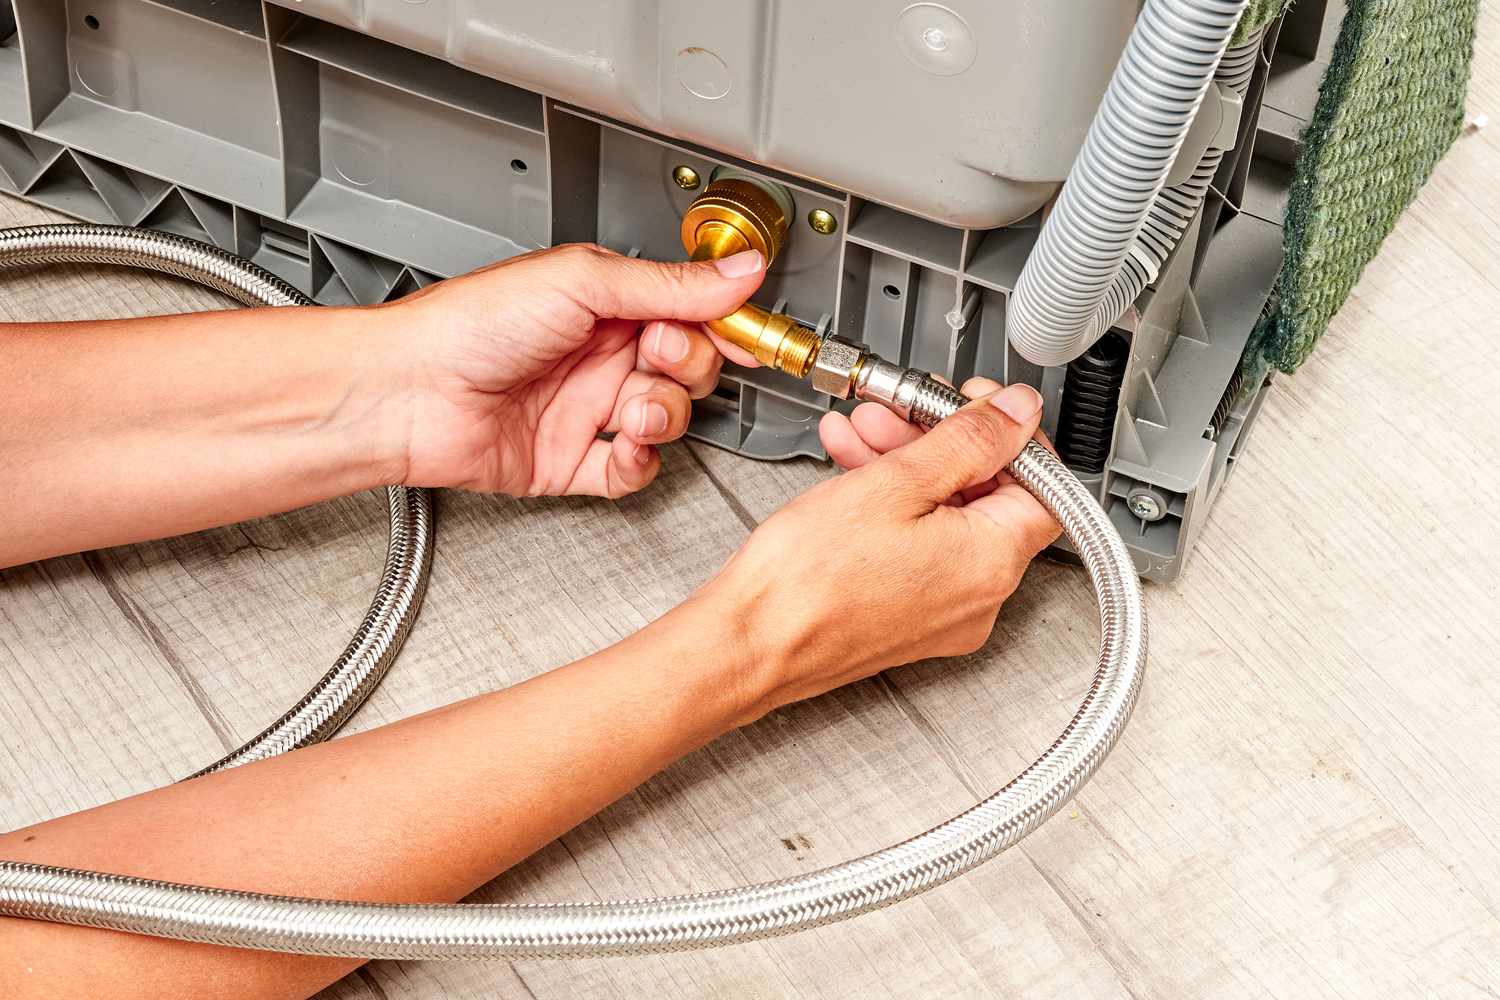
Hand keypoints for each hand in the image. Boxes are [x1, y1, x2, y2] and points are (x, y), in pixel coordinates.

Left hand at [381, 243, 764, 496]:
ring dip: (662, 416)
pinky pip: (630, 471)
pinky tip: (620, 444)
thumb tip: (740, 271)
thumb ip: (670, 284)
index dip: (722, 328)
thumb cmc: (470, 325)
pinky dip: (636, 462)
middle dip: (684, 367)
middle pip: (687, 370)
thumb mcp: (583, 282)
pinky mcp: (572, 461)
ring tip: (631, 407)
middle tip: (653, 356)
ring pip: (665, 421)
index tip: (744, 335)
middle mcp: (601, 355)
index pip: (690, 315)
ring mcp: (587, 409)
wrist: (409, 391)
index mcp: (607, 304)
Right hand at [702, 378, 1060, 718]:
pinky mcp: (909, 621)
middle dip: (941, 442)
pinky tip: (854, 472)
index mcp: (991, 563)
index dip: (1013, 434)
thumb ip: (968, 440)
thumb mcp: (895, 482)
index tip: (978, 405)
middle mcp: (980, 598)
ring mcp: (944, 614)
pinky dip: (893, 507)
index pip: (1043, 484)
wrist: (748, 643)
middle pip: (987, 497)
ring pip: (947, 519)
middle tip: (901, 413)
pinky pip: (920, 549)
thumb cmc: (806, 581)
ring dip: (908, 467)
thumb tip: (1019, 412)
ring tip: (861, 436)